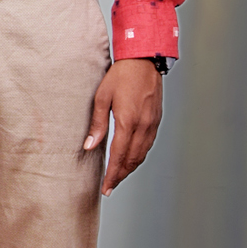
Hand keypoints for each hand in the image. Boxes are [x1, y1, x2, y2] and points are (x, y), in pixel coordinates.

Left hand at [83, 59, 162, 196]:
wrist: (144, 60)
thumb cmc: (120, 75)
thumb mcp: (102, 97)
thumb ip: (97, 124)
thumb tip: (89, 146)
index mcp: (127, 121)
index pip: (119, 156)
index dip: (112, 175)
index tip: (106, 188)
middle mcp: (143, 125)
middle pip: (132, 159)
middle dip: (121, 175)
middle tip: (110, 187)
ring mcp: (152, 123)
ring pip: (142, 154)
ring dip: (131, 168)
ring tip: (119, 176)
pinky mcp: (157, 119)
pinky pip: (148, 144)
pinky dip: (140, 156)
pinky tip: (132, 159)